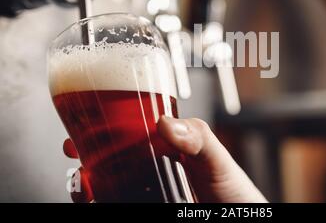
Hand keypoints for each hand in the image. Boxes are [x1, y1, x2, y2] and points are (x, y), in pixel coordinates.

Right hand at [64, 115, 266, 202]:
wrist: (239, 218)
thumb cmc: (234, 191)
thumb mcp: (218, 158)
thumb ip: (198, 136)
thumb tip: (166, 123)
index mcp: (167, 147)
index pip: (129, 131)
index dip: (103, 126)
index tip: (82, 126)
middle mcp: (153, 169)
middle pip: (110, 158)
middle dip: (87, 154)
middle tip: (74, 150)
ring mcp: (147, 191)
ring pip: (108, 183)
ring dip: (86, 181)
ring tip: (82, 183)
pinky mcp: (142, 204)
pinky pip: (114, 202)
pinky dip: (98, 200)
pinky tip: (94, 200)